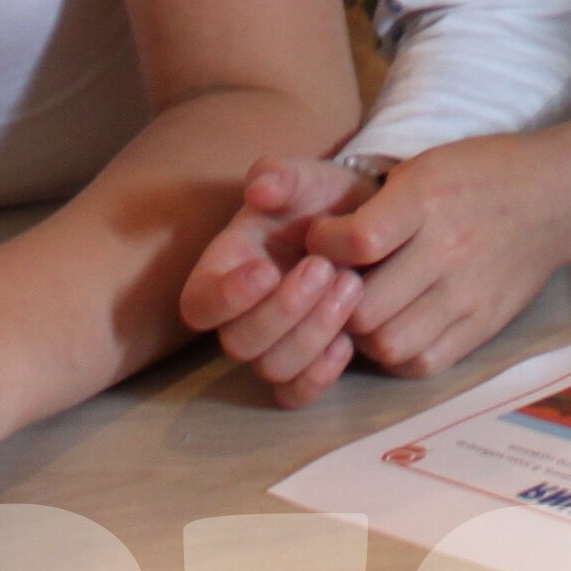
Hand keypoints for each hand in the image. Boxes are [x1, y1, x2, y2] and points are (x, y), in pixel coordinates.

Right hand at [180, 157, 380, 405]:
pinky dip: (321, 375)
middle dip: (284, 311)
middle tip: (327, 270)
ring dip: (311, 334)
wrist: (371, 226)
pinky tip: (349, 340)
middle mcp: (242, 315)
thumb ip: (281, 175)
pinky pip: (297, 395)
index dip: (225, 298)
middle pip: (238, 344)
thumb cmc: (325, 201)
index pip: (198, 305)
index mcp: (225, 268)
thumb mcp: (308, 178)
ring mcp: (273, 346)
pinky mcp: (306, 368)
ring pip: (271, 370)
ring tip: (351, 287)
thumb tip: (259, 186)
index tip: (266, 269)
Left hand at [312, 124, 570, 377]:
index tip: (321, 238)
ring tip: (358, 311)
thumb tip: (315, 243)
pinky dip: (397, 354)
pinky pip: (425, 362)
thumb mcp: (425, 166)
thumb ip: (377, 206)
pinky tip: (392, 328)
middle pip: (365, 307)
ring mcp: (469, 294)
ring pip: (389, 343)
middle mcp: (449, 250)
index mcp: (428, 199)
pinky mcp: (484, 325)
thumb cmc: (481, 173)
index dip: (324, 245)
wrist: (557, 196)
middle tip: (329, 287)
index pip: (357, 241)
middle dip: (333, 300)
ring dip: (361, 333)